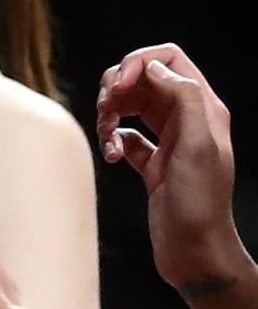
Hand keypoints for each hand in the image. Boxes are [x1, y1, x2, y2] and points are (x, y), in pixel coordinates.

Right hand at [97, 43, 249, 296]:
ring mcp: (167, 139)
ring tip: (105, 137)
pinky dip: (111, 140)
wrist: (194, 249)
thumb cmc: (199, 202)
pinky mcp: (151, 161)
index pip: (169, 59)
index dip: (138, 63)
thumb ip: (182, 99)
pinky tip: (111, 157)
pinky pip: (124, 135)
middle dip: (116, 88)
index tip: (117, 87)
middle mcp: (185, 118)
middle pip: (143, 78)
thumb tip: (153, 68)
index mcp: (203, 108)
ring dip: (109, 114)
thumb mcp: (196, 145)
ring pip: (129, 105)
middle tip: (105, 111)